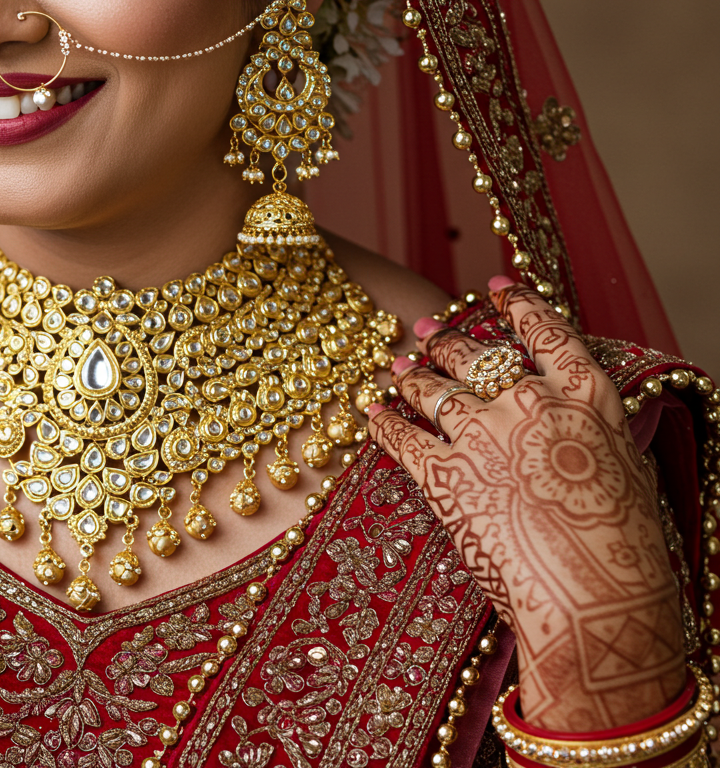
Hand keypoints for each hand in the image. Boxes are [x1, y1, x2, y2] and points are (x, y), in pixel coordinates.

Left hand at [366, 279, 684, 730]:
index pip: (548, 334)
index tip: (494, 288)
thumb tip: (569, 427)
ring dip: (411, 378)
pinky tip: (370, 413)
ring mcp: (486, 438)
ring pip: (435, 392)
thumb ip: (589, 439)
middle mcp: (533, 406)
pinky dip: (383, 422)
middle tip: (424, 331)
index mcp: (587, 402)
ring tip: (395, 368)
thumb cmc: (623, 551)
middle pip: (480, 361)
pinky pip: (403, 437)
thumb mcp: (624, 474)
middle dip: (447, 343)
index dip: (519, 306)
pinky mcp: (446, 476)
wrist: (595, 599)